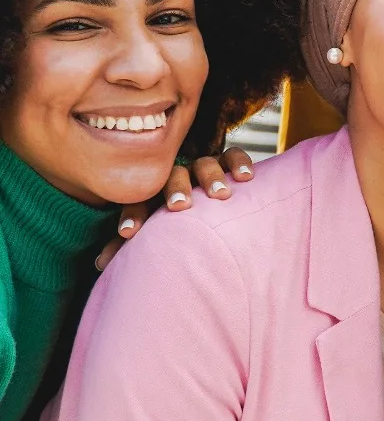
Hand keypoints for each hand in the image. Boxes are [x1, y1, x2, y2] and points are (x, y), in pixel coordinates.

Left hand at [95, 148, 256, 269]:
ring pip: (205, 165)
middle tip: (179, 206)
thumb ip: (129, 247)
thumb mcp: (153, 233)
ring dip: (211, 178)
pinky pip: (233, 155)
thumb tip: (100, 264)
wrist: (206, 204)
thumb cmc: (174, 225)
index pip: (140, 200)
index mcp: (154, 195)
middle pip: (173, 177)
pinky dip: (239, 162)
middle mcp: (178, 178)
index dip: (134, 214)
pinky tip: (246, 177)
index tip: (129, 232)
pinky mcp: (228, 162)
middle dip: (176, 190)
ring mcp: (203, 168)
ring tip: (221, 195)